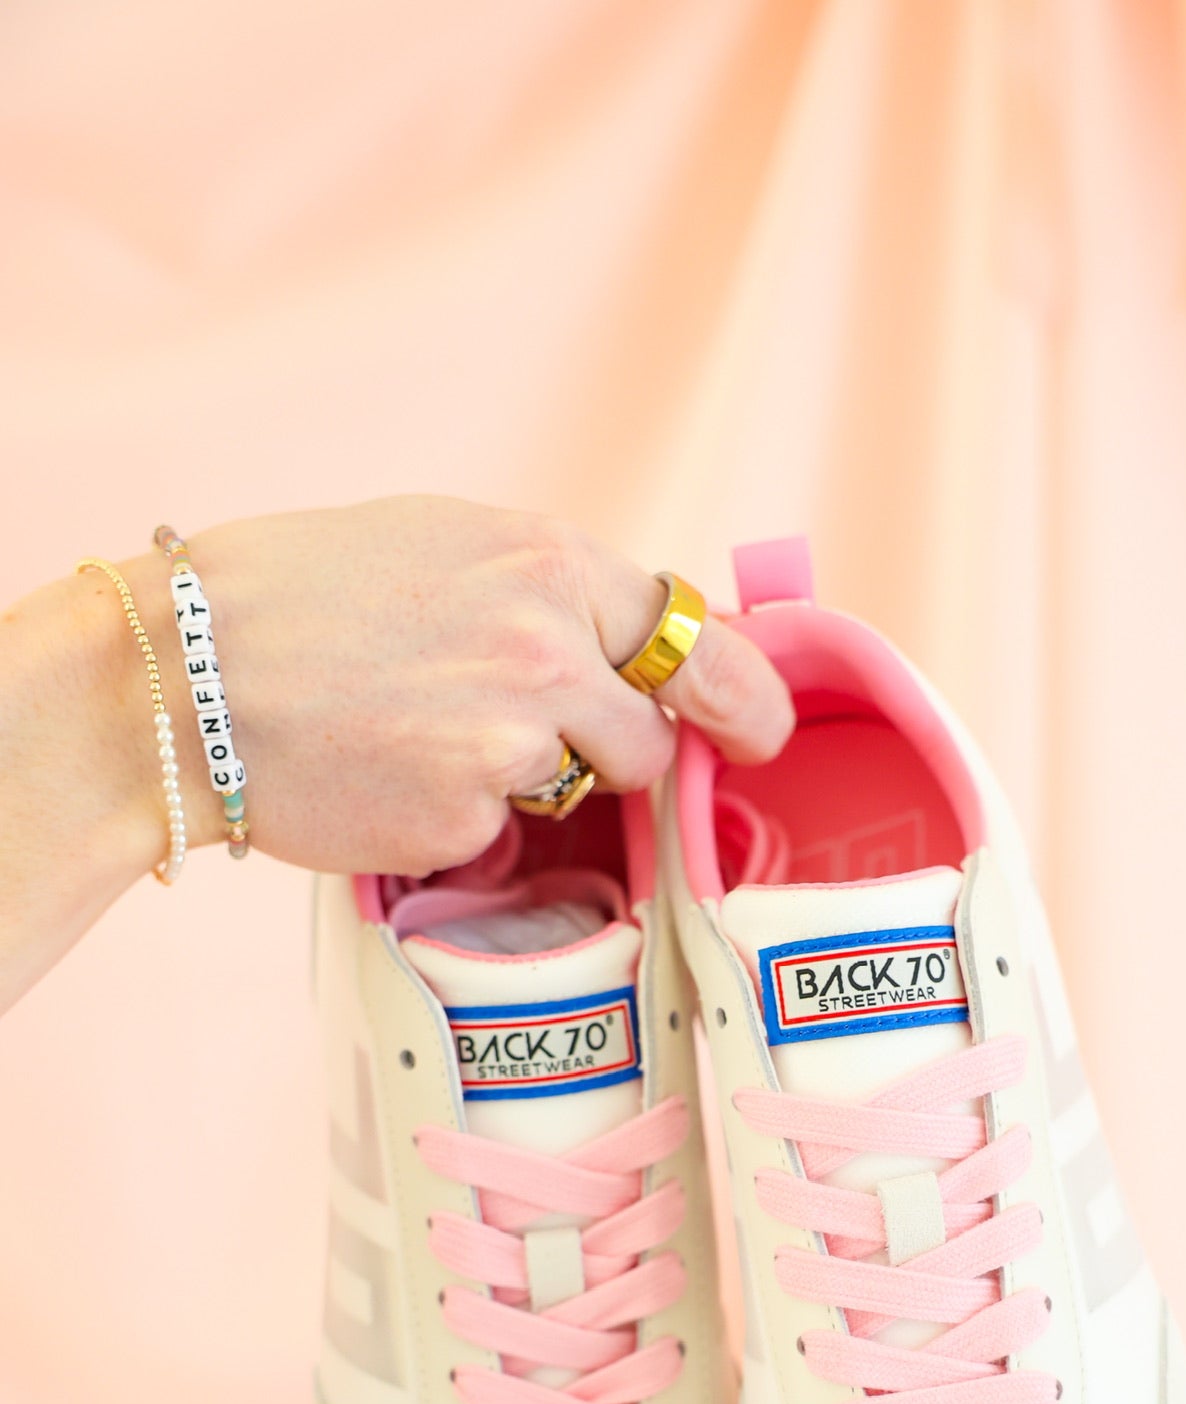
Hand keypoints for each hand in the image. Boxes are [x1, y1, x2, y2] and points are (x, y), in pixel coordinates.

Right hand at [116, 497, 794, 874]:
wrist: (182, 674)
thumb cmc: (296, 596)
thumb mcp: (441, 544)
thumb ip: (546, 591)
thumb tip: (632, 639)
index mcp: (549, 565)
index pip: (695, 640)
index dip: (741, 696)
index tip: (760, 731)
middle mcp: (547, 652)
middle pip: (646, 739)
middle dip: (606, 750)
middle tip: (515, 729)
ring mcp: (510, 744)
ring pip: (574, 791)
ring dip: (525, 782)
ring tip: (419, 733)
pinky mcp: (465, 821)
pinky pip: (497, 835)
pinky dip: (454, 818)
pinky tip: (383, 773)